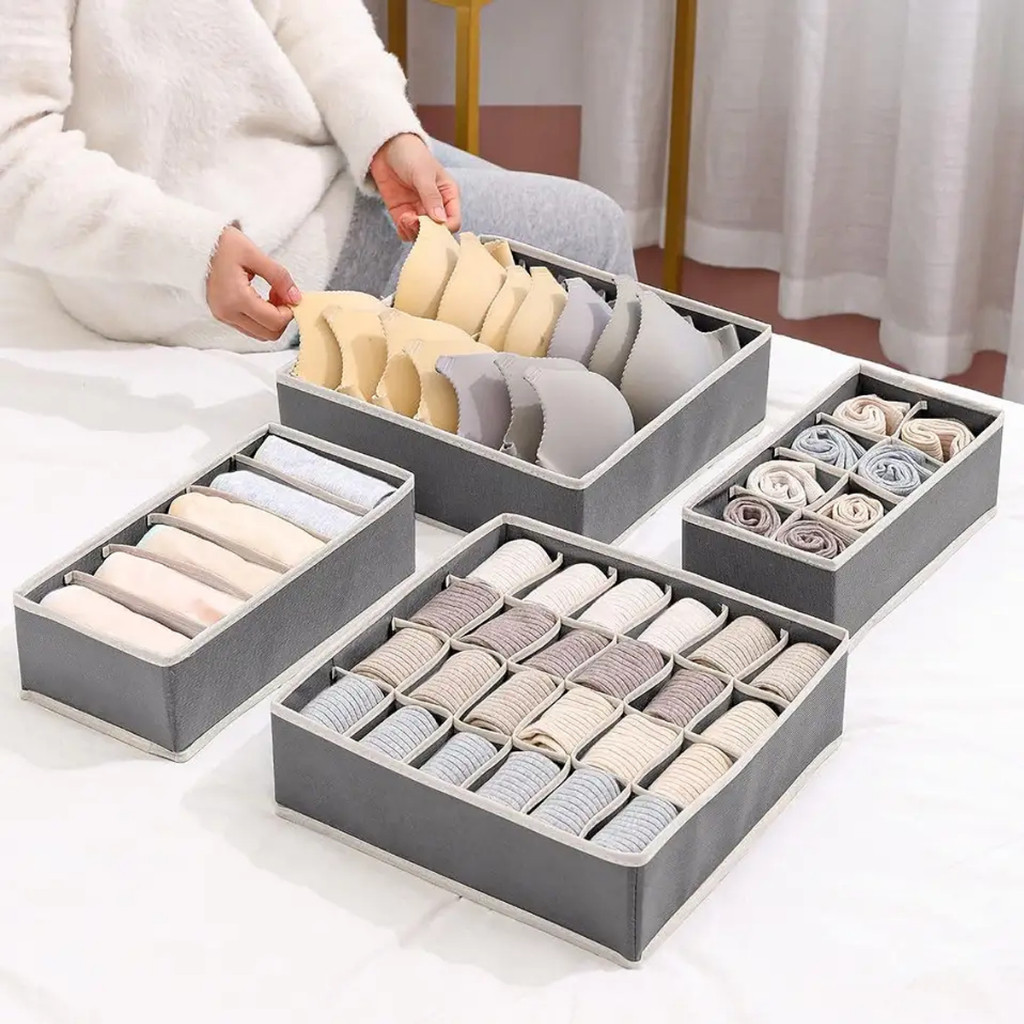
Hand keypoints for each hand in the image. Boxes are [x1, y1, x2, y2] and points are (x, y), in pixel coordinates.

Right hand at [206, 226, 300, 341]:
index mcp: (236, 298)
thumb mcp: (255, 254)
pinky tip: (260, 299)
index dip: (289, 311)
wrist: (195, 243)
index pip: (274, 322)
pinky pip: (249, 328)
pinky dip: (260, 319)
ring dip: (272, 320)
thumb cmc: (223, 244)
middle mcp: (228, 313)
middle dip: (282, 318)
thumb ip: (279, 277)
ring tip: (270, 295)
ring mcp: (223, 316)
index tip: (288, 293)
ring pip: (259, 334)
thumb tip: (296, 298)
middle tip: (281, 295)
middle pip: (268, 334)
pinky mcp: (222, 315)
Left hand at [370, 133, 460, 241]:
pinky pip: (406, 232)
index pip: (453, 220)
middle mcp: (435, 206)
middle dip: (426, 231)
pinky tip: (400, 221)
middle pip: (437, 231)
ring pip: (421, 234)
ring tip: (405, 219)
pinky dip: (403, 231)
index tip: (432, 225)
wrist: (386, 147)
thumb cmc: (411, 154)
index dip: (445, 228)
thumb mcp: (423, 173)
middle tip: (414, 221)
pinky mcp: (403, 214)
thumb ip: (432, 197)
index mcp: (448, 195)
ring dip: (413, 232)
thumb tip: (441, 220)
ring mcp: (418, 211)